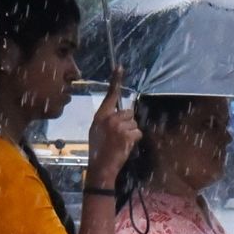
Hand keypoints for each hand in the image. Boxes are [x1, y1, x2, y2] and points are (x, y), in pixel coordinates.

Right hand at [87, 70, 140, 187]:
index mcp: (100, 116)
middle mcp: (109, 118)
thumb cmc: (98, 150)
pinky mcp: (127, 135)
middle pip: (128, 112)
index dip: (115, 80)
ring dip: (131, 132)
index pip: (110, 95)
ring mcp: (118, 126)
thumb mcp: (96, 130)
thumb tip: (119, 114)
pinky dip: (135, 139)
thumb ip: (106, 120)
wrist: (100, 167)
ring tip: (121, 142)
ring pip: (134, 123)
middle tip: (119, 135)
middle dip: (128, 122)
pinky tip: (125, 146)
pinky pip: (138, 132)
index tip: (119, 67)